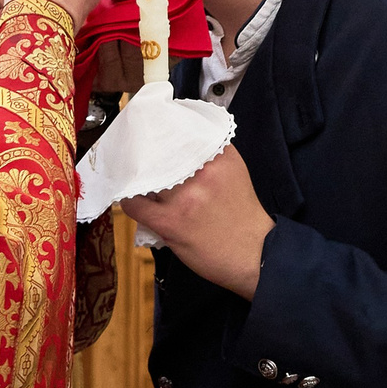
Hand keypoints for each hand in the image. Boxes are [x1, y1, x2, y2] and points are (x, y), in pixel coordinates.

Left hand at [121, 143, 271, 298]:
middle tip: (139, 155)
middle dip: (148, 156)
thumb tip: (178, 142)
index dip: (162, 132)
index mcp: (219, 156)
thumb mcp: (233, 172)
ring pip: (145, 178)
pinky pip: (135, 204)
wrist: (256, 255)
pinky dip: (130, 201)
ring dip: (139, 180)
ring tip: (137, 180)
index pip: (180, 132)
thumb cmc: (242, 216)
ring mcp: (185, 198)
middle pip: (159, 153)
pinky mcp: (170, 222)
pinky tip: (133, 200)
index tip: (153, 132)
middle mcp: (202, 173)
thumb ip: (209, 154)